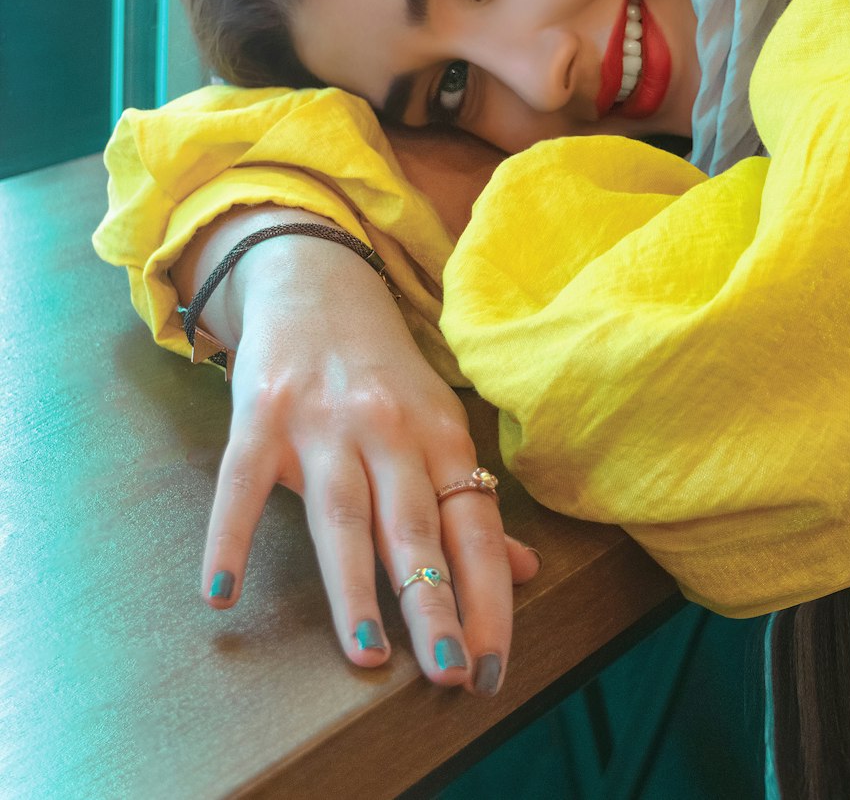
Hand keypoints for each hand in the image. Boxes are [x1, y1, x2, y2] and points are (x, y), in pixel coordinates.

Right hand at [197, 236, 539, 692]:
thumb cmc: (382, 370)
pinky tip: (221, 593)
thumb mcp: (435, 424)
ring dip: (355, 587)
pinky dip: (231, 534)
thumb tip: (524, 571)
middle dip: (435, 604)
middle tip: (450, 675)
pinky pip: (242, 481)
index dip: (487, 597)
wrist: (316, 279)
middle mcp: (390, 428)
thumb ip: (469, 499)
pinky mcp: (261, 410)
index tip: (492, 668)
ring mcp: (324, 419)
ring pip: (343, 513)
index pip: (474, 527)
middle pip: (415, 527)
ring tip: (367, 654)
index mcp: (440, 436)